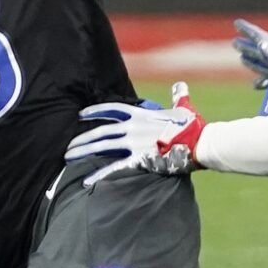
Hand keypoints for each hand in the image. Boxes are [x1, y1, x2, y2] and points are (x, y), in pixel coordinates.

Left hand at [66, 83, 207, 184]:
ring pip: (102, 147)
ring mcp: (134, 144)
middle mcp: (133, 128)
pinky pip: (114, 168)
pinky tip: (85, 181)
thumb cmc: (193, 127)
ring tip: (68, 158)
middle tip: (68, 146)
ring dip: (83, 152)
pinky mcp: (139, 160)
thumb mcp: (184, 108)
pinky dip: (98, 175)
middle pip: (101, 132)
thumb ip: (178, 97)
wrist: (200, 142)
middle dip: (82, 139)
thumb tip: (181, 86)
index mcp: (141, 115)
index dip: (95, 111)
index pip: (112, 109)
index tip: (81, 115)